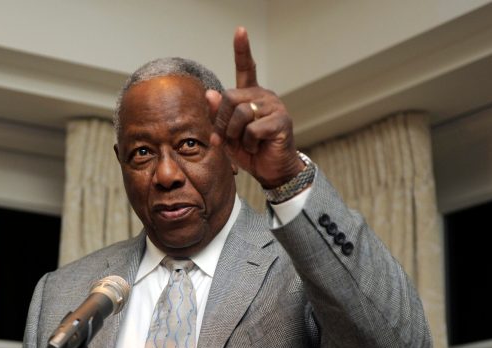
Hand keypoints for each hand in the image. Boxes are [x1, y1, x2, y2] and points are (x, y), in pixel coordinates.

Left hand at [206, 27, 304, 188]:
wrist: (272, 171)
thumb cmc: (250, 151)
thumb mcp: (227, 134)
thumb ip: (218, 115)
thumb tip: (210, 94)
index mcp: (250, 95)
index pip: (246, 68)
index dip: (242, 50)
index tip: (240, 31)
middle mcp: (264, 96)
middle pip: (230, 97)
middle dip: (222, 122)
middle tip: (226, 139)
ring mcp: (275, 106)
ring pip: (240, 114)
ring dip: (235, 135)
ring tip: (245, 144)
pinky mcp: (281, 121)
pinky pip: (252, 129)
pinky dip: (249, 143)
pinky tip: (257, 147)